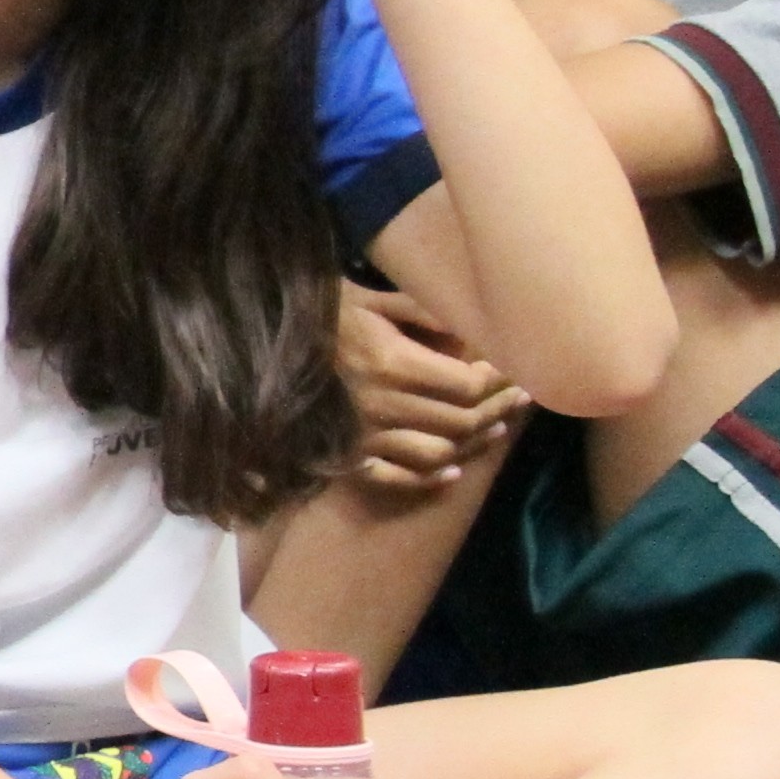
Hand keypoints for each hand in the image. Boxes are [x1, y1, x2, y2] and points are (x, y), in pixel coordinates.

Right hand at [334, 280, 521, 492]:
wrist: (260, 344)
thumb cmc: (319, 314)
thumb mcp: (371, 299)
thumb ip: (424, 311)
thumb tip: (473, 329)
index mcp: (393, 364)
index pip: (469, 384)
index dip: (499, 379)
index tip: (512, 368)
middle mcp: (384, 406)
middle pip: (462, 420)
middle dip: (498, 408)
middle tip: (520, 397)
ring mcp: (364, 436)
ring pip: (439, 453)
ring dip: (474, 444)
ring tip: (497, 429)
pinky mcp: (347, 455)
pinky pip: (395, 477)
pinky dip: (428, 479)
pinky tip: (452, 472)